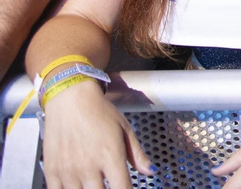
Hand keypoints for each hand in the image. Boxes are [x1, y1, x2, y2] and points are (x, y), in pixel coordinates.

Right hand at [39, 81, 153, 188]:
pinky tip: (76, 187)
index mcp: (110, 156)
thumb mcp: (124, 129)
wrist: (70, 98)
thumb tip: (151, 170)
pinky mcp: (51, 171)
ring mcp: (68, 170)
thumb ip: (137, 154)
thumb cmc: (98, 111)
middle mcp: (89, 166)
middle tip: (110, 184)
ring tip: (94, 184)